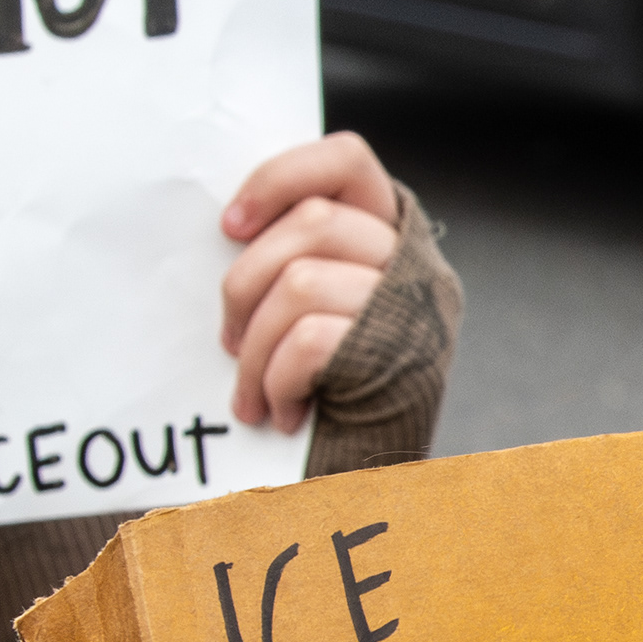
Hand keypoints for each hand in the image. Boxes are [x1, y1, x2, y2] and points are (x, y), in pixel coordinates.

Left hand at [221, 132, 403, 433]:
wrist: (376, 481)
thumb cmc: (334, 392)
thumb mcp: (323, 310)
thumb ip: (302, 259)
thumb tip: (234, 228)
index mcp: (395, 238)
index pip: (347, 160)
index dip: (281, 177)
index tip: (230, 225)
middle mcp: (415, 266)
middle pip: (311, 224)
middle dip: (245, 283)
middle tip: (227, 340)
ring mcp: (413, 312)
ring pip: (300, 283)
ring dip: (252, 348)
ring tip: (247, 392)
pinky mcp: (397, 358)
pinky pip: (308, 342)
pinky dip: (275, 380)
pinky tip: (278, 410)